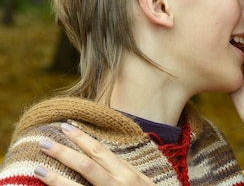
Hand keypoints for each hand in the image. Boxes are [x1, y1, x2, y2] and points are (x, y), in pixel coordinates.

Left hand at [35, 123, 154, 185]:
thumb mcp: (142, 183)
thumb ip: (127, 171)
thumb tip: (107, 158)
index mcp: (128, 174)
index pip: (100, 151)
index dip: (82, 138)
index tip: (66, 127)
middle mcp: (118, 184)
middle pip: (87, 164)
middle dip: (64, 151)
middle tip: (44, 141)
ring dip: (56, 178)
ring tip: (38, 168)